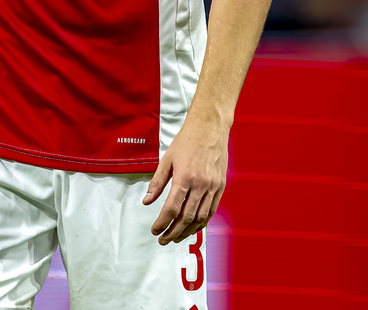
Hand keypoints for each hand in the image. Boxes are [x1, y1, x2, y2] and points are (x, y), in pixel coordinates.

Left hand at [142, 115, 227, 244]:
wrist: (210, 128)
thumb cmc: (187, 141)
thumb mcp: (167, 159)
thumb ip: (157, 182)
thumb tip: (147, 201)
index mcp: (184, 177)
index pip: (171, 208)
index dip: (162, 223)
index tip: (155, 230)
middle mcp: (200, 184)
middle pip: (186, 217)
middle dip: (173, 232)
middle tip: (163, 239)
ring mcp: (212, 186)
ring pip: (200, 218)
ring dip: (188, 231)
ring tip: (177, 237)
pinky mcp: (220, 186)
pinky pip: (212, 210)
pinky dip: (202, 223)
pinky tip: (194, 228)